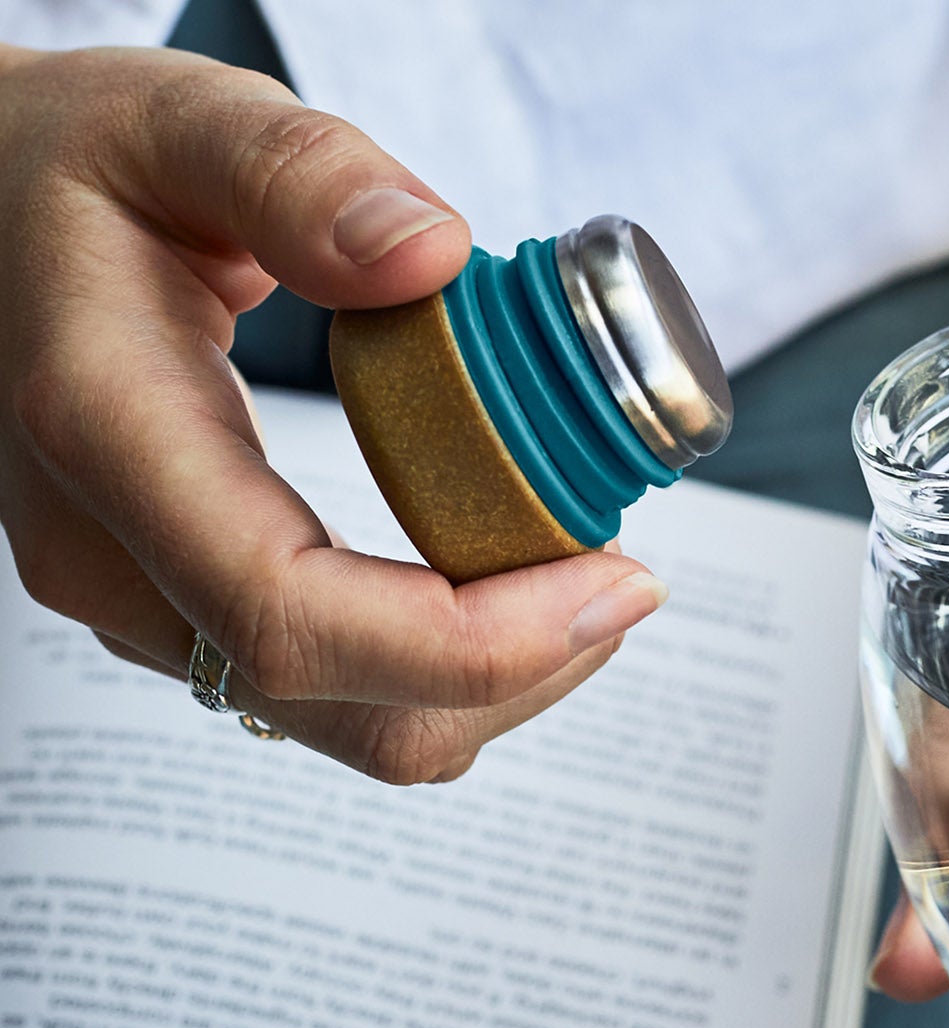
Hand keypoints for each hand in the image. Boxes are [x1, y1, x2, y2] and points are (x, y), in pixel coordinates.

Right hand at [0, 45, 664, 782]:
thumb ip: (296, 172)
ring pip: (358, 731)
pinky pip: (346, 699)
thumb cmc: (66, 173)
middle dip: (520, 671)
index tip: (616, 583)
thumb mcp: (169, 118)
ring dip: (497, 682)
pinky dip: (449, 668)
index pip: (295, 617)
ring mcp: (147, 612)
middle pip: (349, 711)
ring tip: (583, 580)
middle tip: (626, 581)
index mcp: (103, 438)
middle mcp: (114, 564)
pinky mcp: (189, 623)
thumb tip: (435, 255)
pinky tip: (507, 586)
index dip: (476, 640)